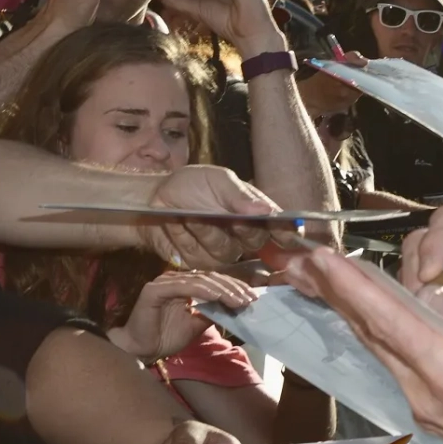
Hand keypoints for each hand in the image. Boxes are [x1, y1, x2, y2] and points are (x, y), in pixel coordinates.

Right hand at [108, 270, 257, 361]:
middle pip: (210, 278)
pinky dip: (203, 291)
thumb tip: (235, 308)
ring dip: (222, 290)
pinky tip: (218, 297)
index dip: (233, 287)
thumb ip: (212, 313)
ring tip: (238, 300)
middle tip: (250, 299)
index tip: (252, 297)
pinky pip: (185, 287)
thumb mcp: (196, 325)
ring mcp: (165, 282)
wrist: (141, 349)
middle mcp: (175, 279)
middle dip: (232, 288)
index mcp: (184, 285)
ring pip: (200, 281)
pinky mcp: (155, 289)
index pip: (213, 281)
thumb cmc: (165, 337)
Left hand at [146, 166, 278, 268]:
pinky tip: (177, 224)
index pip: (278, 226)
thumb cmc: (191, 185)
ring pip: (224, 251)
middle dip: (240, 228)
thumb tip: (266, 210)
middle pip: (254, 242)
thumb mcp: (217, 180)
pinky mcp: (198, 263)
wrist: (156, 197)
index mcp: (253, 212)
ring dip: (205, 230)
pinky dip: (184, 237)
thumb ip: (239, 196)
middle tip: (229, 217)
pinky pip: (197, 256)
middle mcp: (242, 236)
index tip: (287, 234)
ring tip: (189, 213)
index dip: (286, 233)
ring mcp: (221, 252)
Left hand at [282, 247, 442, 443]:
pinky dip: (374, 332)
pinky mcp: (430, 414)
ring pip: (378, 348)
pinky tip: (365, 317)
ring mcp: (424, 407)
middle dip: (332, 294)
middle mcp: (425, 392)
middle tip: (296, 264)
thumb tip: (432, 289)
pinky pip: (393, 363)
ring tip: (316, 283)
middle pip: (370, 333)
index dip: (350, 285)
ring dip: (347, 312)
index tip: (320, 258)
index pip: (388, 319)